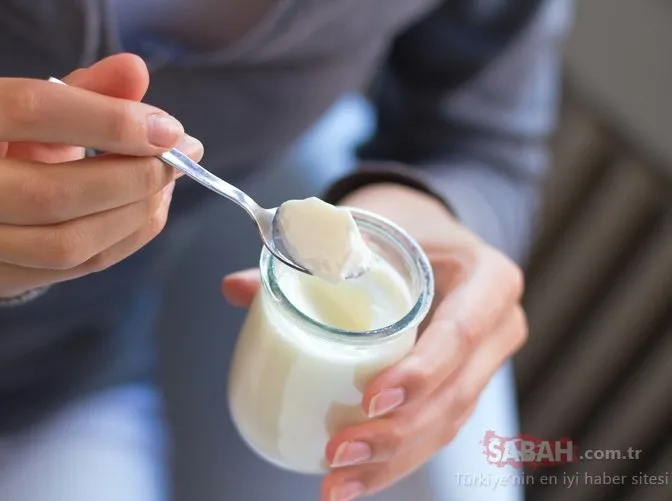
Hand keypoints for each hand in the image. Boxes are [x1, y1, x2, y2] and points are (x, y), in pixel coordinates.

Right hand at [0, 54, 202, 298]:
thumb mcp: (32, 103)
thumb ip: (85, 88)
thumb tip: (136, 71)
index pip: (28, 112)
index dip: (108, 120)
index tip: (166, 127)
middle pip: (50, 193)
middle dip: (132, 177)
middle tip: (178, 158)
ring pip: (67, 243)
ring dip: (135, 214)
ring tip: (166, 183)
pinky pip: (79, 267)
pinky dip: (129, 237)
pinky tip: (149, 208)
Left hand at [222, 184, 525, 500]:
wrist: (430, 236)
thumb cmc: (400, 226)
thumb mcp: (366, 226)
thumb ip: (305, 254)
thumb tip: (234, 288)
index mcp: (488, 279)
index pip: (462, 332)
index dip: (422, 372)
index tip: (371, 398)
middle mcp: (497, 328)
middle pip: (456, 394)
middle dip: (397, 434)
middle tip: (338, 453)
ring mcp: (482, 365)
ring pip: (445, 425)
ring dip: (390, 462)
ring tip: (336, 484)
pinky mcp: (458, 389)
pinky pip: (432, 431)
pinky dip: (392, 460)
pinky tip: (352, 483)